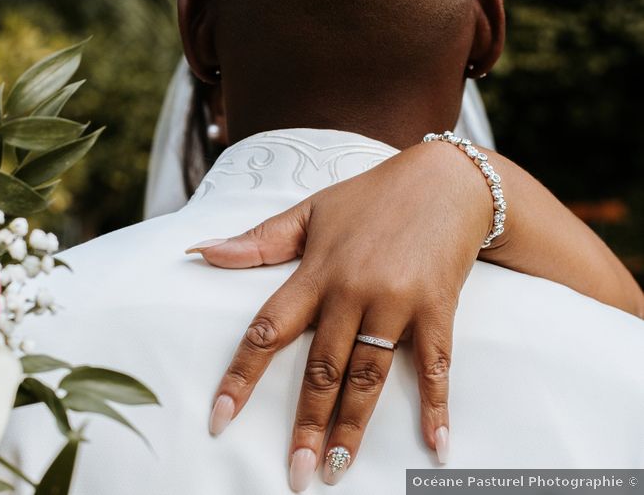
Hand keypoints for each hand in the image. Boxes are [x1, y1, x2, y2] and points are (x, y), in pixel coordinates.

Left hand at [188, 141, 494, 490]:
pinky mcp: (437, 307)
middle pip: (321, 368)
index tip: (220, 417)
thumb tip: (199, 251)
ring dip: (353, 425)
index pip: (268, 330)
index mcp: (315, 272)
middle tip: (295, 473)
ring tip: (337, 468)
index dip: (241, 376)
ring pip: (369, 374)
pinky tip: (436, 446)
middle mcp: (352, 290)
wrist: (446, 179)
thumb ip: (256, 241)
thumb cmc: (370, 197)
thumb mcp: (309, 211)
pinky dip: (437, 405)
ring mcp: (396, 301)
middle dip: (306, 423)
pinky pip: (436, 364)